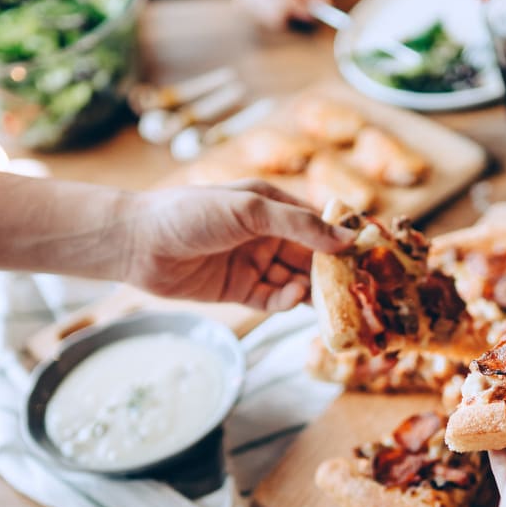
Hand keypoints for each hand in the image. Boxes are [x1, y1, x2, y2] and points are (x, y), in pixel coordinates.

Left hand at [124, 180, 352, 310]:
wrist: (137, 243)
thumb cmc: (190, 213)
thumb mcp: (250, 209)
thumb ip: (300, 225)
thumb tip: (346, 238)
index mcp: (272, 205)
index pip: (318, 223)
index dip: (342, 237)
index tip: (368, 253)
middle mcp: (266, 234)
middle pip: (311, 256)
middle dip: (331, 271)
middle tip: (355, 286)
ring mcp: (254, 263)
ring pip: (296, 280)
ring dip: (311, 289)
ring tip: (324, 298)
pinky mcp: (240, 291)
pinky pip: (273, 299)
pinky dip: (286, 301)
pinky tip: (291, 298)